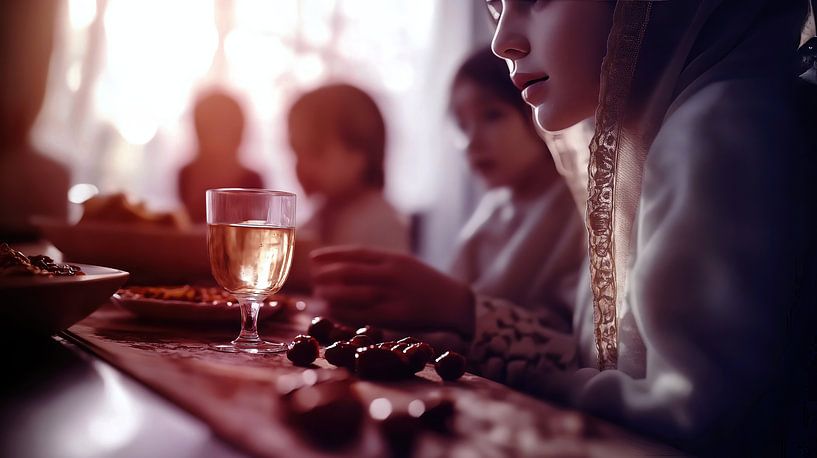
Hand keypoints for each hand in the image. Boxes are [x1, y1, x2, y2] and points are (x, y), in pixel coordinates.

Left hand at [310, 247, 474, 336]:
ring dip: (332, 293)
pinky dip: (344, 311)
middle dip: (327, 274)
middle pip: (351, 272)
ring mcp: (394, 295)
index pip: (356, 253)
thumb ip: (378, 264)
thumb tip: (344, 264)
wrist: (454, 303)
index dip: (332, 255)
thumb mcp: (404, 265)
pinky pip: (363, 313)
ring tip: (318, 293)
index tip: (314, 257)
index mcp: (394, 259)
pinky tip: (331, 310)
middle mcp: (392, 274)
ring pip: (354, 292)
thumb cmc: (425, 284)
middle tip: (312, 277)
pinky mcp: (396, 316)